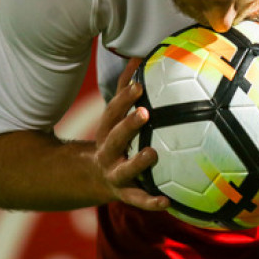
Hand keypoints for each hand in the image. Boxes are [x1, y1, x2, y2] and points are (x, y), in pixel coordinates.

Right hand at [92, 58, 168, 210]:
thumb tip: (138, 57)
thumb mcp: (114, 117)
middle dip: (127, 125)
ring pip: (124, 170)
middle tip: (144, 112)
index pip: (112, 112)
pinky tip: (167, 202)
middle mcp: (108, 152)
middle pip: (114, 138)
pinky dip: (151, 202)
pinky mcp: (124, 194)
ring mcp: (115, 174)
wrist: (91, 178)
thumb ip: (125, 90)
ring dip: (137, 163)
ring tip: (153, 154)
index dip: (124, 98)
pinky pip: (138, 199)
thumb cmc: (113, 139)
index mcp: (107, 132)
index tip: (139, 86)